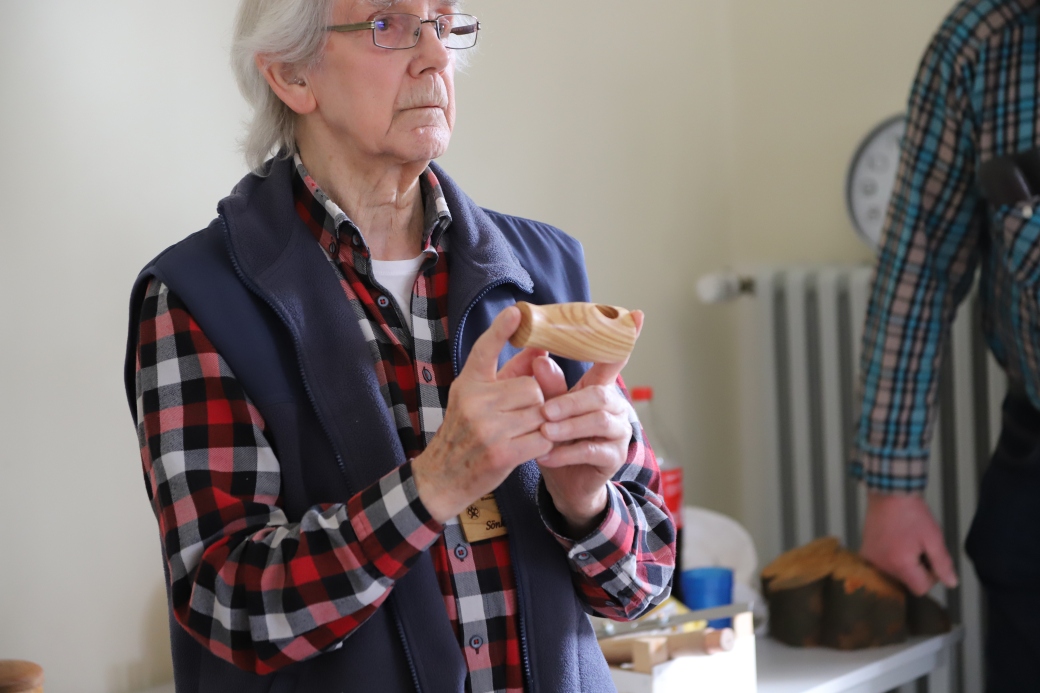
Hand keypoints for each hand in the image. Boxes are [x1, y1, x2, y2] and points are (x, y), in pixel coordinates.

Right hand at [412, 307, 552, 523]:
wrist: (441, 479)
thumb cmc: (465, 436)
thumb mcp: (476, 401)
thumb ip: (508, 375)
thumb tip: (540, 350)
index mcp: (468, 384)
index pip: (485, 349)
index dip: (501, 329)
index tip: (517, 311)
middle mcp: (474, 401)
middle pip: (532, 387)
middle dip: (535, 402)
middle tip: (522, 417)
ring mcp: (487, 427)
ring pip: (540, 412)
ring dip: (540, 424)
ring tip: (522, 434)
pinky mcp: (501, 452)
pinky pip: (542, 438)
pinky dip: (542, 444)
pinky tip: (528, 449)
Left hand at [532, 311, 644, 537]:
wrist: (565, 481)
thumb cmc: (558, 438)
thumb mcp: (549, 409)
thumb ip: (549, 386)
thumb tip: (539, 358)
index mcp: (599, 389)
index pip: (613, 360)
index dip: (625, 338)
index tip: (637, 315)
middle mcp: (614, 407)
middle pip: (598, 396)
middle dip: (570, 402)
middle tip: (544, 411)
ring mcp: (617, 432)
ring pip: (596, 422)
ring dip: (567, 427)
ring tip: (544, 433)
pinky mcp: (613, 457)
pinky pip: (591, 451)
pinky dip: (566, 453)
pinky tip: (546, 456)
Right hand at [859, 491, 958, 595]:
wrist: (889, 492)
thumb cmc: (912, 513)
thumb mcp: (933, 538)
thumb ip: (943, 563)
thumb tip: (951, 583)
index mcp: (900, 565)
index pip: (921, 588)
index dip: (931, 576)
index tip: (931, 558)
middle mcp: (882, 566)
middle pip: (907, 581)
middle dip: (916, 569)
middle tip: (919, 546)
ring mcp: (870, 559)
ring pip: (894, 573)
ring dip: (903, 563)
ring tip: (905, 541)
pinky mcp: (864, 551)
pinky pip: (882, 564)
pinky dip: (890, 557)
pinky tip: (894, 541)